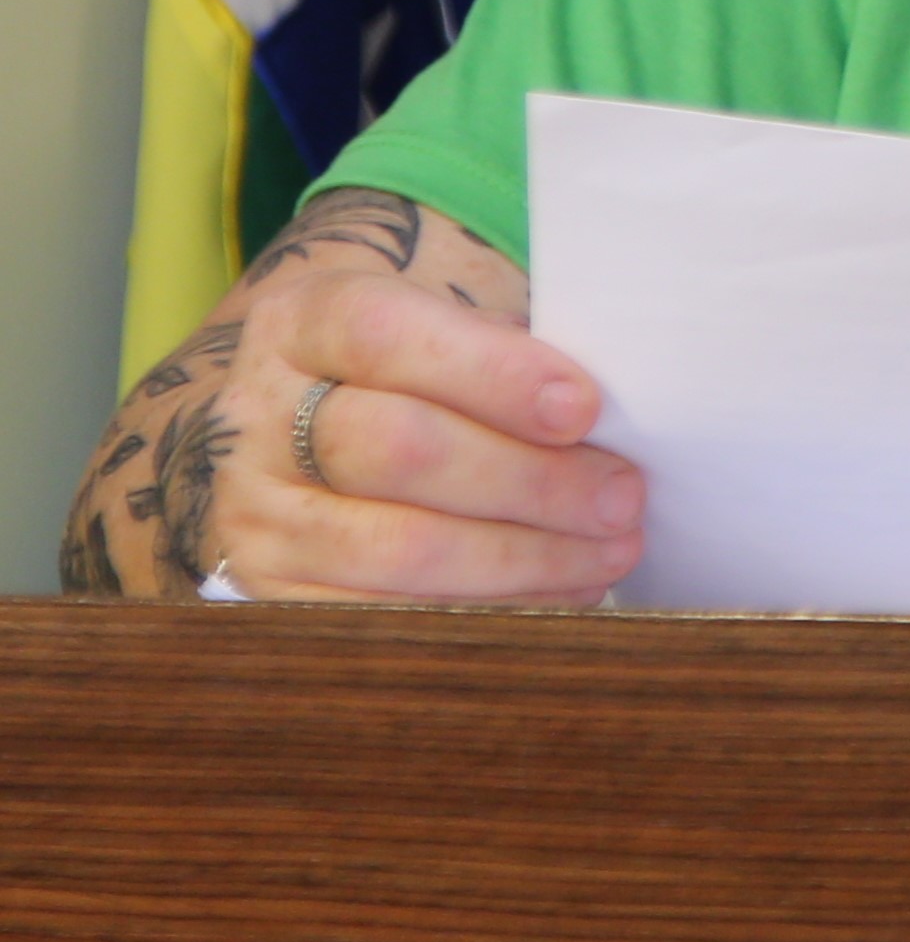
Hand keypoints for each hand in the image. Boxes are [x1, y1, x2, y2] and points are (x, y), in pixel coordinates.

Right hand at [66, 188, 643, 604]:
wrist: (314, 431)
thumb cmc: (425, 371)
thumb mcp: (449, 327)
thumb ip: (515, 352)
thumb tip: (619, 412)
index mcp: (306, 320)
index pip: (388, 336)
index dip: (493, 374)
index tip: (585, 408)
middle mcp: (255, 414)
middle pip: (397, 449)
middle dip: (529, 480)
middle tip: (624, 498)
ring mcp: (252, 513)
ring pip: (394, 547)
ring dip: (521, 559)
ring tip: (611, 551)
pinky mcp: (267, 597)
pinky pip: (382, 622)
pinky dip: (485, 614)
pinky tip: (557, 595)